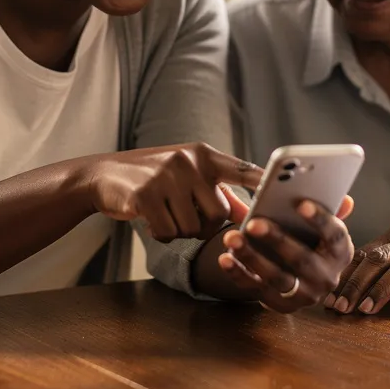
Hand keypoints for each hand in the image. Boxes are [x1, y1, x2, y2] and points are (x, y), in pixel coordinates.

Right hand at [80, 143, 258, 241]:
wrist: (103, 175)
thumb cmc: (153, 179)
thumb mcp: (186, 177)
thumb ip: (218, 191)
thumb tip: (250, 213)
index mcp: (204, 155)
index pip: (242, 169)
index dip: (265, 183)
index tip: (287, 191)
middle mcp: (189, 161)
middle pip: (218, 214)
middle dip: (203, 224)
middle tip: (181, 213)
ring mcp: (167, 176)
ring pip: (192, 228)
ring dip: (178, 229)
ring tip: (163, 211)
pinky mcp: (146, 195)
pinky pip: (168, 232)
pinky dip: (160, 233)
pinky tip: (149, 217)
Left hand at [217, 197, 355, 312]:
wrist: (304, 278)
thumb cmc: (311, 242)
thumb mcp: (322, 227)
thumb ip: (328, 210)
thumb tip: (344, 199)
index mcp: (340, 252)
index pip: (335, 235)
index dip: (320, 220)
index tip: (301, 203)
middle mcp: (326, 278)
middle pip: (302, 259)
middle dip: (277, 240)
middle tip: (254, 223)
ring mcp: (304, 295)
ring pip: (277, 277)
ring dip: (252, 257)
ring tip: (232, 238)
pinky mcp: (280, 305)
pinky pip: (256, 289)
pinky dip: (239, 274)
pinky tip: (225, 258)